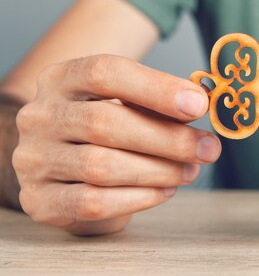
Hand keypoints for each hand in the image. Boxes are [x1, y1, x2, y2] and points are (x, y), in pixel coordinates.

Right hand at [12, 55, 219, 235]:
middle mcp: (41, 115)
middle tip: (208, 148)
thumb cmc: (103, 126)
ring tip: (190, 170)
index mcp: (62, 79)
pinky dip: (138, 198)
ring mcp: (34, 159)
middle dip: (168, 138)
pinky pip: (94, 202)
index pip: (105, 73)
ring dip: (159, 170)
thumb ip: (159, 100)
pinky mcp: (39, 200)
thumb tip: (202, 102)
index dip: (156, 89)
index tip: (198, 105)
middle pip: (106, 123)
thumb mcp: (126, 101)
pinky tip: (164, 190)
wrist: (59, 161)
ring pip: (101, 166)